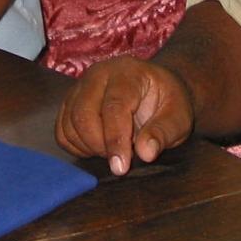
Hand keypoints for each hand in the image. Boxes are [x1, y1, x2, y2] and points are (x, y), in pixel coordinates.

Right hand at [54, 56, 195, 175]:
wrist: (156, 89)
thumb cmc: (168, 102)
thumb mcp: (178, 117)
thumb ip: (164, 133)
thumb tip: (146, 153)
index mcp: (128, 73)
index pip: (114, 106)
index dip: (115, 139)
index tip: (121, 167)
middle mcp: (98, 74)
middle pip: (84, 114)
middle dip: (99, 146)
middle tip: (121, 159)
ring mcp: (80, 86)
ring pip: (69, 123)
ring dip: (88, 147)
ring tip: (113, 150)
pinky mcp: (70, 102)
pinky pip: (61, 130)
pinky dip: (75, 146)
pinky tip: (97, 148)